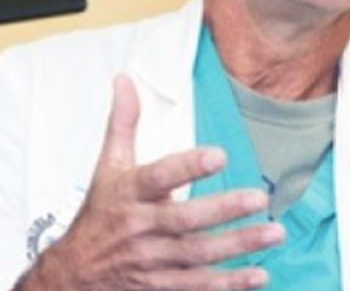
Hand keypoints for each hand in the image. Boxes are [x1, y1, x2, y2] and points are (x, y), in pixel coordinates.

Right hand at [23, 75, 284, 290]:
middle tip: (259, 197)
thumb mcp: (107, 166)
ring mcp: (151, 260)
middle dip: (223, 210)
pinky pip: (197, 286)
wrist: (76, 273)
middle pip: (184, 220)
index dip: (188, 167)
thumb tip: (125, 80)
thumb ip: (123, 123)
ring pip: (197, 255)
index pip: (158, 177)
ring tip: (274, 233)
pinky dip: (228, 284)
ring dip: (237, 246)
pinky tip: (258, 274)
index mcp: (129, 193)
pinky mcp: (160, 286)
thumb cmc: (100, 213)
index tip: (219, 155)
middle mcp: (140, 227)